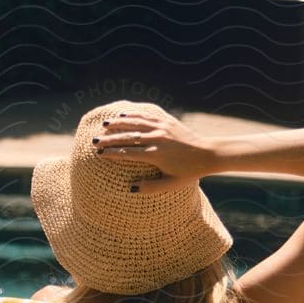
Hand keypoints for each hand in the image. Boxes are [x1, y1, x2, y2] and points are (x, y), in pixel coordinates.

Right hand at [93, 109, 213, 188]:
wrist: (208, 153)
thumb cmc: (190, 172)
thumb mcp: (171, 184)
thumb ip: (151, 187)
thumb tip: (130, 188)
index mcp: (156, 155)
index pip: (128, 153)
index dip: (112, 153)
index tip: (100, 155)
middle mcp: (157, 139)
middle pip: (128, 137)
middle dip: (109, 139)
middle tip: (94, 141)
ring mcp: (162, 128)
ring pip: (135, 123)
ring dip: (118, 123)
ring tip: (105, 125)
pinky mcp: (167, 121)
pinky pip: (147, 116)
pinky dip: (134, 115)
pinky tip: (123, 115)